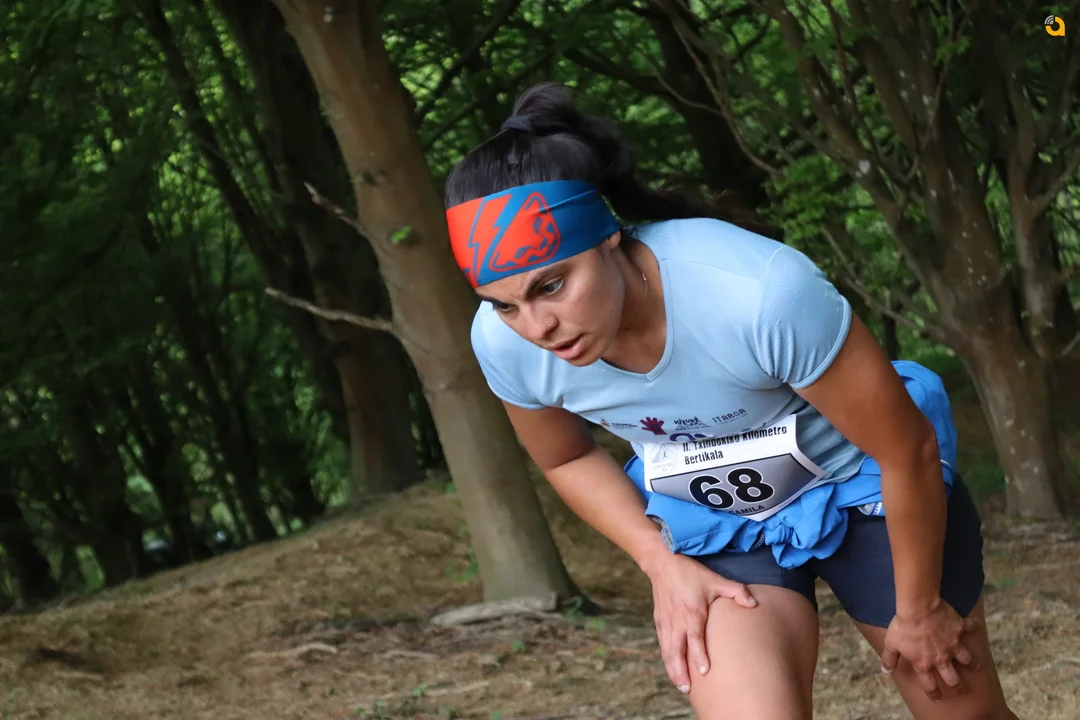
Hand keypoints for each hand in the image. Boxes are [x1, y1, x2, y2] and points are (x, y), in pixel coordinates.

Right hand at [646, 553, 756, 693]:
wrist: (663, 562)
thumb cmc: (690, 572)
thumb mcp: (715, 579)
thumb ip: (736, 591)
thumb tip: (754, 603)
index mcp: (692, 612)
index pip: (695, 638)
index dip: (698, 655)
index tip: (704, 671)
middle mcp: (677, 620)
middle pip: (676, 651)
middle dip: (680, 671)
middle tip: (687, 689)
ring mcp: (666, 622)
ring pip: (667, 650)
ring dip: (672, 669)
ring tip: (681, 685)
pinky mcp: (659, 621)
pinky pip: (662, 644)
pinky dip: (667, 658)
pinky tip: (672, 668)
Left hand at [880, 598, 980, 700]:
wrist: (918, 608)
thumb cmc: (903, 626)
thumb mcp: (891, 644)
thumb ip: (889, 659)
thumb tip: (885, 672)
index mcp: (924, 663)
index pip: (930, 685)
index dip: (933, 693)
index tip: (937, 698)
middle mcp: (941, 658)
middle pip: (953, 678)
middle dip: (958, 686)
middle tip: (962, 689)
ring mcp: (953, 645)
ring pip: (967, 659)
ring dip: (972, 663)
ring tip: (976, 666)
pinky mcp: (959, 629)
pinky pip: (970, 628)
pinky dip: (974, 626)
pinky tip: (977, 625)